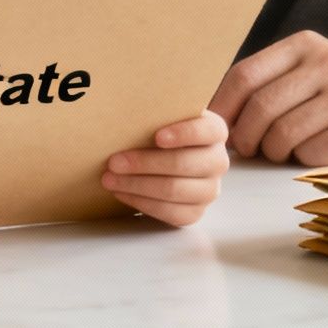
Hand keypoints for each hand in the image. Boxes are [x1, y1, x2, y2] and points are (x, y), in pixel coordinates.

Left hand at [101, 110, 229, 225]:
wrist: (163, 157)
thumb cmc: (159, 131)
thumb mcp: (161, 117)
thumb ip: (154, 114)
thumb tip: (122, 114)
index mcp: (214, 131)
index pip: (207, 130)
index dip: (184, 134)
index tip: (157, 137)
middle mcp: (218, 161)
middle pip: (183, 164)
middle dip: (145, 164)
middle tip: (114, 162)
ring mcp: (209, 189)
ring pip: (173, 190)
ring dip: (137, 185)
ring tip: (109, 179)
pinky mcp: (196, 211)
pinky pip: (170, 213)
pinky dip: (141, 203)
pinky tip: (122, 193)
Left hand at [207, 30, 327, 166]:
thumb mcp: (312, 67)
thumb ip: (271, 80)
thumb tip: (214, 113)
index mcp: (304, 45)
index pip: (245, 75)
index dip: (223, 106)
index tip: (214, 127)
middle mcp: (327, 63)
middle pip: (262, 108)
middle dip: (246, 136)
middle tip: (248, 149)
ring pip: (285, 134)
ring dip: (276, 151)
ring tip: (284, 151)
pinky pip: (314, 152)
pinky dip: (306, 159)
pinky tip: (316, 152)